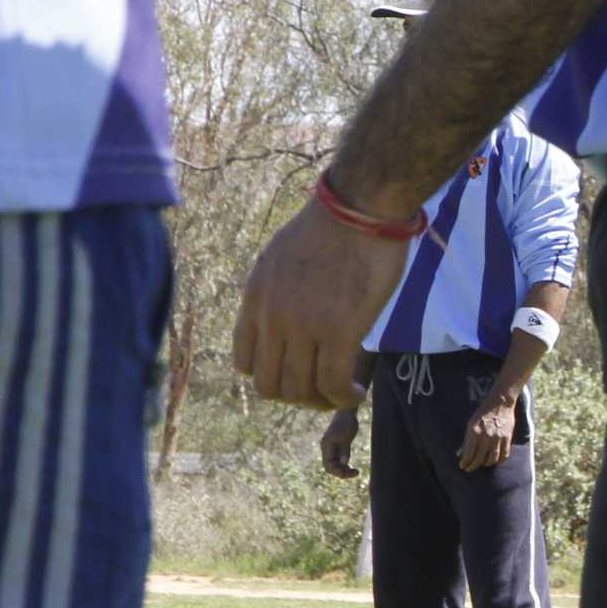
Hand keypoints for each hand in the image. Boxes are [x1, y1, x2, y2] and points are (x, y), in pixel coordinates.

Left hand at [233, 204, 405, 410]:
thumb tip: (292, 310)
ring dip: (322, 402)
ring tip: (344, 393)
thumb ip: (279, 290)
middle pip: (270, 386)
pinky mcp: (338, 332)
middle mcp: (272, 317)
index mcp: (255, 299)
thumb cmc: (334, 223)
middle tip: (323, 391)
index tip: (299, 372)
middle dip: (297, 397)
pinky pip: (333, 385)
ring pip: (300, 391)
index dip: (272, 375)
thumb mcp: (285, 256)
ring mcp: (302, 326)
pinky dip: (344, 398)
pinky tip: (357, 393)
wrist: (360, 206)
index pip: (245, 361)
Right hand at [318, 409, 360, 478]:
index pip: (328, 464)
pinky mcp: (336, 448)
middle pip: (330, 467)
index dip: (338, 471)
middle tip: (355, 473)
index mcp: (326, 446)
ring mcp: (331, 449)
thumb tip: (344, 464)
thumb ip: (344, 450)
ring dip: (343, 470)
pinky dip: (344, 465)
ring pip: (334, 465)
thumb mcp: (347, 437)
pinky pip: (337, 461)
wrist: (347, 413)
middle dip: (341, 472)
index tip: (350, 472)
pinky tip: (352, 468)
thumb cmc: (347, 423)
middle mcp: (326, 449)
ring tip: (356, 472)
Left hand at [458, 397, 516, 472]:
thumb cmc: (483, 413)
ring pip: (491, 459)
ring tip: (481, 464)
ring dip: (485, 464)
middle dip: (473, 466)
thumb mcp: (471, 424)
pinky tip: (494, 461)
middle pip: (479, 459)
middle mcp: (485, 437)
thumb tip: (460, 453)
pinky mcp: (507, 438)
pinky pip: (503, 455)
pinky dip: (498, 461)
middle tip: (469, 469)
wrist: (500, 403)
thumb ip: (466, 439)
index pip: (468, 454)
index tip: (462, 466)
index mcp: (474, 432)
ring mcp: (497, 438)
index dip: (465, 462)